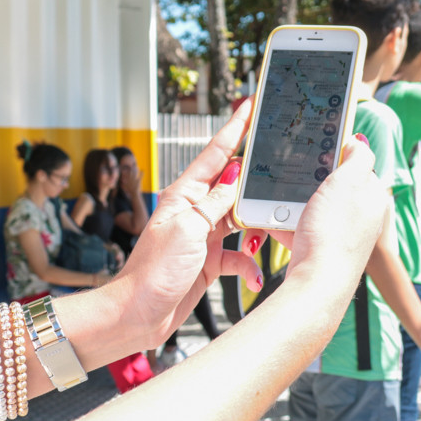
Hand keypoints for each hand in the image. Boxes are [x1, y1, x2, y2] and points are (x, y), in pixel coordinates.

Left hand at [110, 101, 263, 346]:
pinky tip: (254, 277)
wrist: (138, 315)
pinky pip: (241, 255)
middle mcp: (197, 210)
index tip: (250, 105)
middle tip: (283, 176)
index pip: (216, 153)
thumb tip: (237, 177)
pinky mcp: (213, 259)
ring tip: (265, 241)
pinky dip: (250, 266)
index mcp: (185, 195)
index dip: (235, 127)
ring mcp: (206, 235)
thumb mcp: (189, 230)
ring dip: (258, 231)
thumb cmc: (153, 271)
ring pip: (244, 220)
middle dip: (260, 186)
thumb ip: (216, 203)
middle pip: (237, 186)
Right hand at [244, 136, 387, 298]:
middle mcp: (362, 217)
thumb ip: (358, 156)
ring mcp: (342, 235)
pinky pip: (301, 229)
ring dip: (294, 203)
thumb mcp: (349, 181)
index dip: (336, 156)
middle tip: (293, 177)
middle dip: (310, 181)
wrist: (316, 284)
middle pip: (333, 187)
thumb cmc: (333, 232)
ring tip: (280, 200)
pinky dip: (287, 225)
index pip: (358, 166)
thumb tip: (358, 141)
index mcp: (373, 197)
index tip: (316, 150)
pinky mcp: (322, 251)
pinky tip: (272, 222)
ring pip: (313, 208)